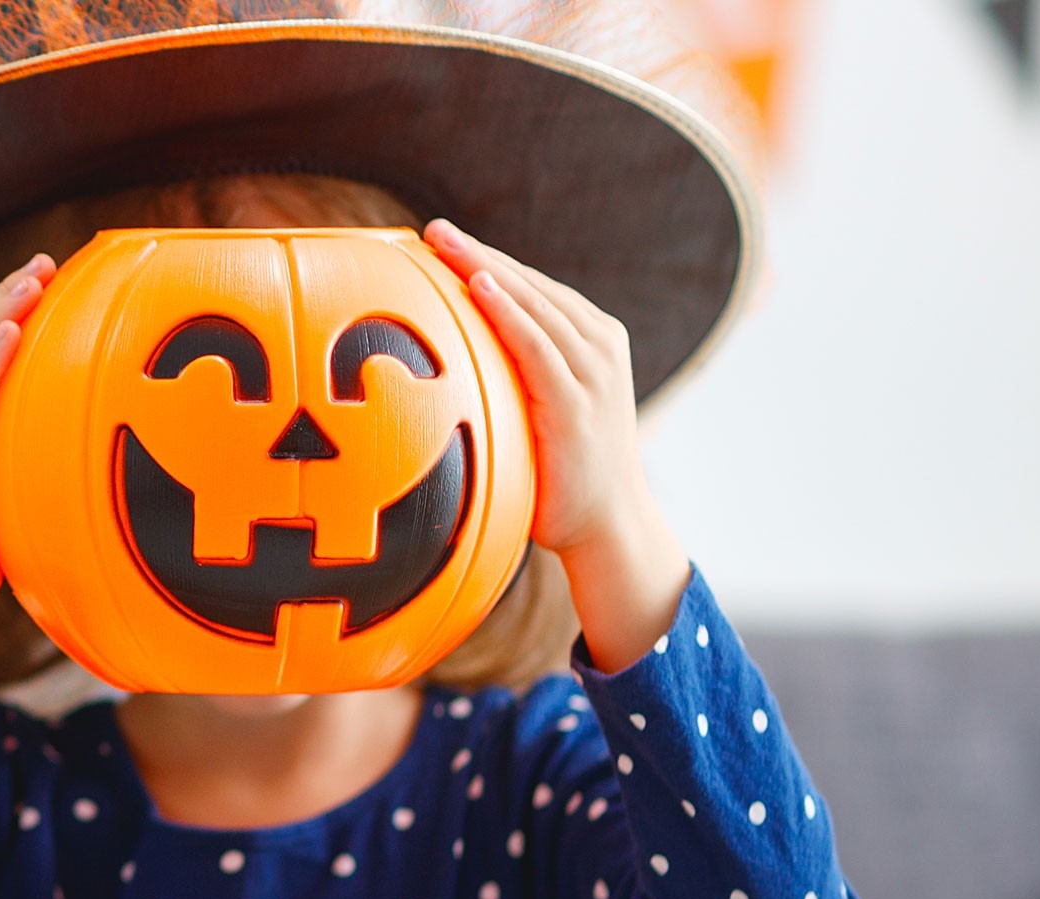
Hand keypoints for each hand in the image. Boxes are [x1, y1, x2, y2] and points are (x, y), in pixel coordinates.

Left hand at [423, 219, 689, 669]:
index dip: (483, 260)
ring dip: (484, 268)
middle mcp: (596, 345)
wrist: (608, 526)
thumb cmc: (561, 470)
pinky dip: (510, 312)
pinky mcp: (578, 401)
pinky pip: (538, 345)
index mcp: (588, 340)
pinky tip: (479, 286)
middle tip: (430, 231)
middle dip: (477, 254)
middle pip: (528, 285)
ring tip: (443, 243)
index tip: (437, 240)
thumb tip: (445, 365)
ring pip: (531, 304)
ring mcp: (591, 371)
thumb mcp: (536, 409)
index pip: (529, 288)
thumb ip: (510, 376)